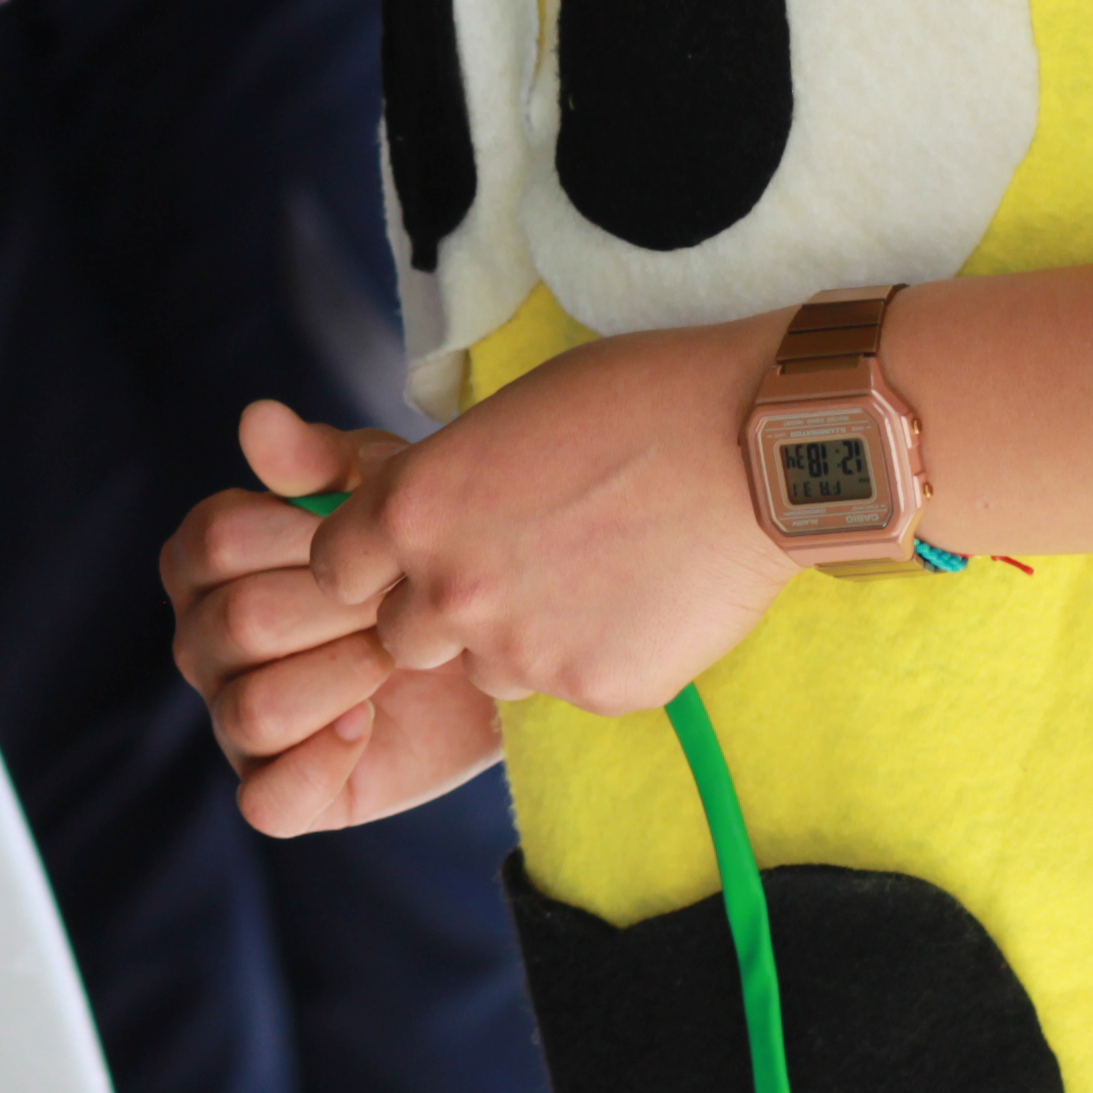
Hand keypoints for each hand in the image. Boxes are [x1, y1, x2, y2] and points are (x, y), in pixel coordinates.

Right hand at [165, 404, 504, 833]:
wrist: (496, 644)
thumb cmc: (422, 556)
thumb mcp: (385, 493)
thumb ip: (317, 460)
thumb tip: (256, 419)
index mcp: (204, 560)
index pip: (217, 541)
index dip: (308, 540)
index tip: (376, 541)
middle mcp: (201, 641)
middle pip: (240, 625)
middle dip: (342, 611)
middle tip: (408, 604)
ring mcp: (230, 718)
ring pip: (251, 711)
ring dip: (345, 679)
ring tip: (400, 656)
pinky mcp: (278, 788)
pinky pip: (266, 800)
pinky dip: (318, 766)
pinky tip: (370, 724)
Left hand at [310, 316, 800, 716]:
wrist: (757, 445)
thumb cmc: (635, 403)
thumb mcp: (501, 419)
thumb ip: (439, 488)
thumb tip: (409, 530)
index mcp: (413, 509)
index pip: (336, 572)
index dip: (372, 567)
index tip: (408, 558)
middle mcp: (451, 589)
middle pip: (402, 639)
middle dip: (442, 613)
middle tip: (514, 569)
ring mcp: (522, 650)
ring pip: (488, 671)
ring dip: (520, 640)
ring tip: (592, 574)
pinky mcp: (595, 689)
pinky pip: (570, 687)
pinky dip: (597, 655)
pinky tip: (643, 599)